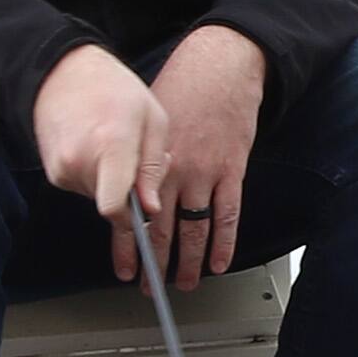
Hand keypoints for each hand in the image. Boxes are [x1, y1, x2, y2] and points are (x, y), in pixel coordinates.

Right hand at [33, 46, 171, 268]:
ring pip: (100, 199)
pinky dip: (98, 178)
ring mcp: (61, 169)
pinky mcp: (53, 173)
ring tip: (119, 148)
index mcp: (111, 146)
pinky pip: (85, 189)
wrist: (61, 73)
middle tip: (140, 163)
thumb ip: (154, 168)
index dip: (134, 221)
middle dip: (134, 196)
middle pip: (114, 206)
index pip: (115, 206)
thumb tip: (152, 210)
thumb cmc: (115, 91)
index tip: (147, 227)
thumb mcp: (153, 120)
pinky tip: (100, 149)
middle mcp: (79, 162)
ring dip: (116, 185)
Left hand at [145, 25, 266, 289]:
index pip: (134, 215)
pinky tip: (218, 262)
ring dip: (188, 261)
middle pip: (163, 229)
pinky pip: (228, 214)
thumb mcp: (148, 123)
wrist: (220, 69)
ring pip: (195, 229)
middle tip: (150, 287)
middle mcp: (175, 173)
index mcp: (150, 162)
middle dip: (155, 264)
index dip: (128, 246)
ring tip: (183, 283)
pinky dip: (224, 242)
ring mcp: (206, 174)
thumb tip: (128, 189)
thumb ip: (141, 160)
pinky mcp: (232, 171)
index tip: (124, 268)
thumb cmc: (183, 89)